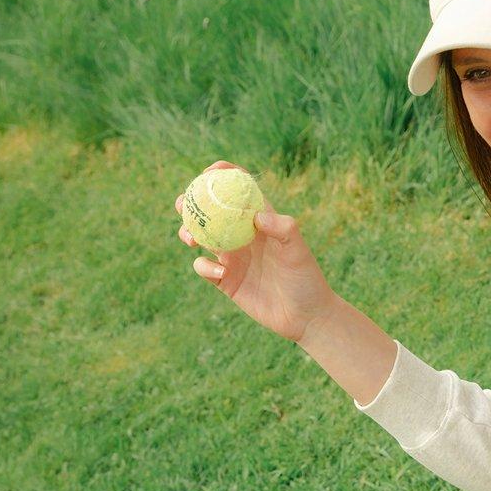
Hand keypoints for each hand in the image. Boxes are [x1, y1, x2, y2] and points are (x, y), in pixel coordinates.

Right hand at [175, 159, 336, 343]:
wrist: (305, 316)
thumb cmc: (306, 279)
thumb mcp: (299, 251)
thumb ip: (283, 228)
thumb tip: (256, 216)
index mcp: (258, 220)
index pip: (237, 190)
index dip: (222, 175)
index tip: (209, 173)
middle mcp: (242, 235)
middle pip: (210, 211)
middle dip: (192, 203)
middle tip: (184, 204)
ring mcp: (231, 257)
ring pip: (200, 237)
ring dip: (188, 232)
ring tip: (190, 237)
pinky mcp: (225, 280)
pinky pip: (204, 267)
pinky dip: (205, 267)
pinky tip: (221, 272)